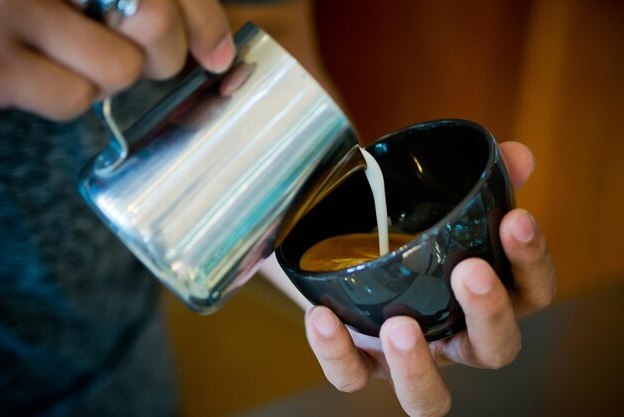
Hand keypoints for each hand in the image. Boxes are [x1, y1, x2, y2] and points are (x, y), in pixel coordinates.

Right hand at [0, 0, 234, 119]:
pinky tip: (35, 69)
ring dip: (102, 72)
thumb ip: (167, 3)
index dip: (201, 19)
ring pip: (118, 71)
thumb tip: (220, 56)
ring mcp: (11, 14)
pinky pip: (73, 99)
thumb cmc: (23, 4)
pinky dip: (65, 93)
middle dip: (156, 51)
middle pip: (156, 28)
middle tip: (124, 42)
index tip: (215, 53)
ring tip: (62, 48)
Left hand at [305, 141, 557, 416]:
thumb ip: (476, 179)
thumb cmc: (407, 231)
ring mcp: (408, 359)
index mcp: (486, 296)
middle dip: (489, 314)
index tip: (515, 219)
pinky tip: (322, 316)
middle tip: (470, 271)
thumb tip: (514, 154)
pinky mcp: (361, 364)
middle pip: (494, 350)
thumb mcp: (437, 199)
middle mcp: (455, 338)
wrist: (347, 248)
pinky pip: (351, 375)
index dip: (532, 261)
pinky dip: (337, 352)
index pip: (531, 292)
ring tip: (400, 326)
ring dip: (418, 366)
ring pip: (428, 397)